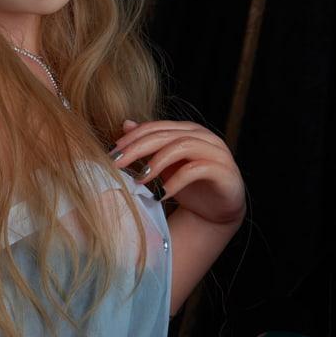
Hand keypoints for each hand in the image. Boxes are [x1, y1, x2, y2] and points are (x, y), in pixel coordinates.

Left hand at [112, 119, 245, 225]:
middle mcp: (202, 136)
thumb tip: (125, 124)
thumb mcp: (164, 166)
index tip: (111, 154)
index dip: (131, 138)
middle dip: (137, 148)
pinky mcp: (223, 171)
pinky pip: (196, 169)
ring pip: (181, 146)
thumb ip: (148, 145)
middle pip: (165, 135)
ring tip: (139, 179)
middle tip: (117, 164)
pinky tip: (161, 194)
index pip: (155, 127)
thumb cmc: (189, 186)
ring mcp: (216, 151)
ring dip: (156, 162)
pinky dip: (175, 181)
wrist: (216, 212)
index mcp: (187, 130)